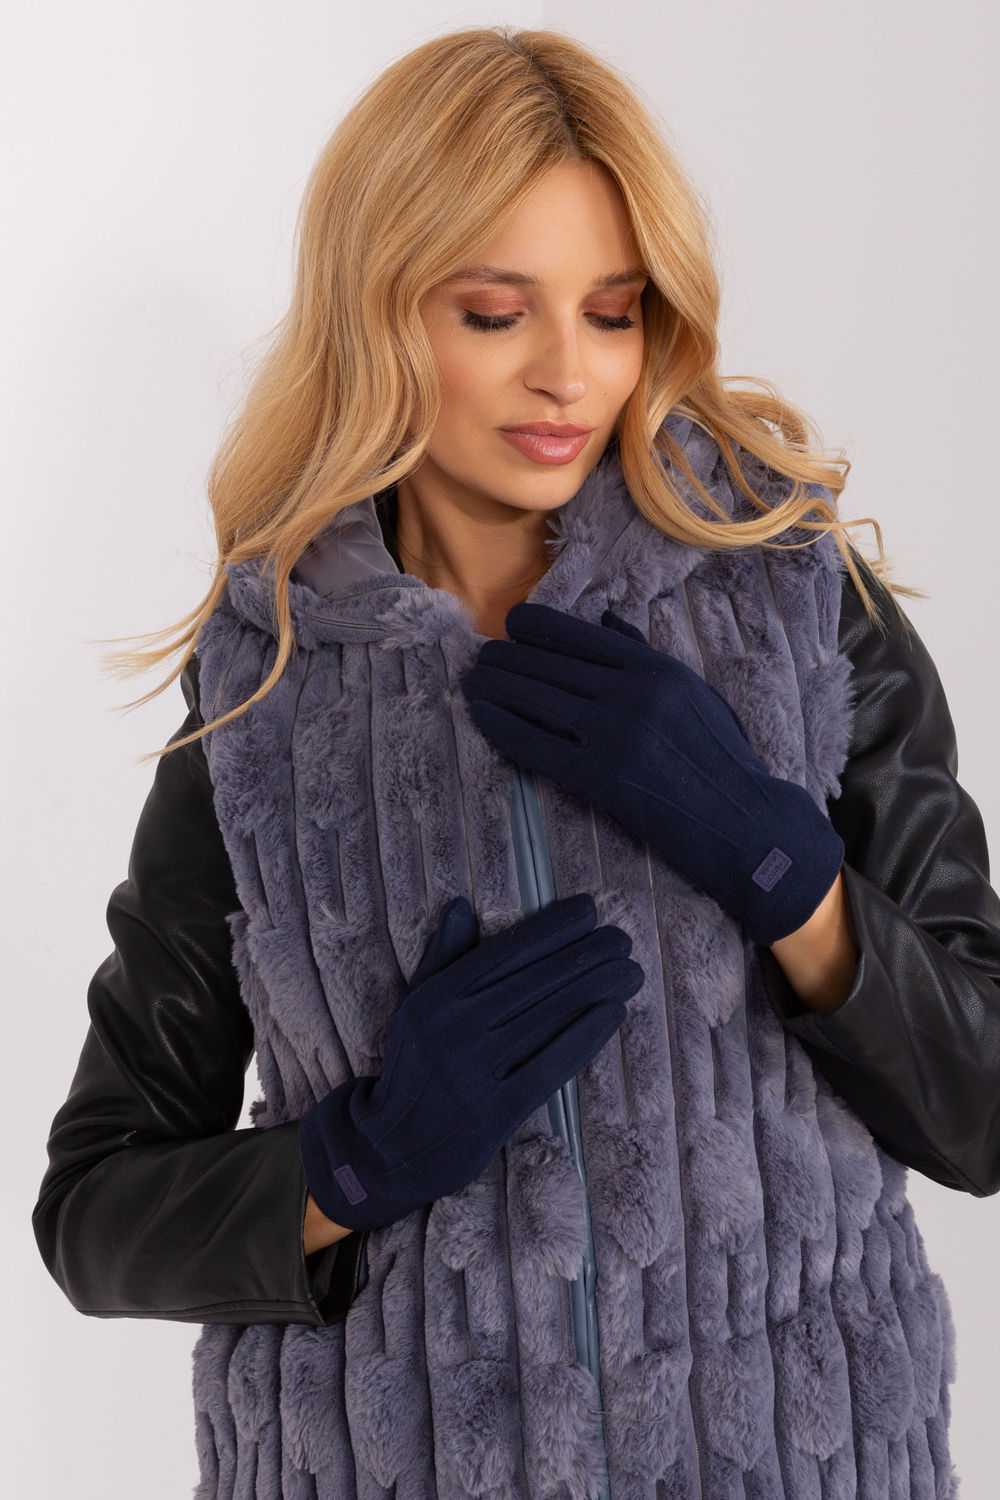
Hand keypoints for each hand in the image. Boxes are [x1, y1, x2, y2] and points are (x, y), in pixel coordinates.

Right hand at [298, 890, 643, 1230]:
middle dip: (585, 955)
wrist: (388, 1149)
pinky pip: (549, 1065)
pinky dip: (584, 1037)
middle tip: (622, 939)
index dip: (550, 929)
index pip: (504, 952)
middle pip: (533, 982)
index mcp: (436, 998)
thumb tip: (461, 905)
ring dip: (596, 989)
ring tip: (629, 971)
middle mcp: (453, 1030)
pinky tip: (613, 1013)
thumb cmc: (413, 1069)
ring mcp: (472, 1072)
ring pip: (546, 1018)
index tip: (587, 911)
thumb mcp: (416, 1008)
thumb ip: (442, 957)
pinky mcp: (493, 1112)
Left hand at [460, 602, 843, 946]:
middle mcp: (631, 692)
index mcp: (653, 667)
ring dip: (495, 687)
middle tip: (481, 658)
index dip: (536, 626)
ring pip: (536, 698)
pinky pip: (536, 744)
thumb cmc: (720, 757)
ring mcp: (613, 734)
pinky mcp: (600, 776)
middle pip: (550, 664)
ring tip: (471, 683)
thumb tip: (605, 619)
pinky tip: (482, 716)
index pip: (579, 634)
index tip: (511, 625)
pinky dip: (502, 727)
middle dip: (507, 658)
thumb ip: (645, 656)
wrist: (743, 819)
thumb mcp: (692, 692)